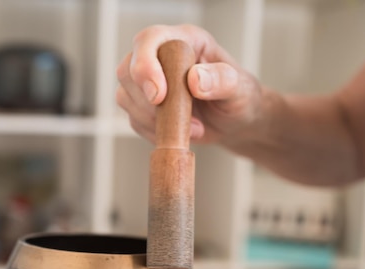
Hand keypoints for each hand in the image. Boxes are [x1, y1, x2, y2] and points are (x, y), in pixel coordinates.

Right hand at [117, 24, 265, 149]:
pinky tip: (178, 133)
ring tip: (190, 128)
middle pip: (128, 70)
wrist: (234, 123)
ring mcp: (147, 83)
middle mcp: (159, 57)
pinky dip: (153, 132)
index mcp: (183, 41)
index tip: (159, 96)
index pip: (150, 40)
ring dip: (152, 120)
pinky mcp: (143, 107)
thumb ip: (221, 80)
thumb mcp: (239, 88)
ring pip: (125, 97)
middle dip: (147, 101)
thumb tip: (194, 80)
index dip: (146, 65)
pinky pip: (134, 120)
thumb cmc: (239, 98)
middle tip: (178, 118)